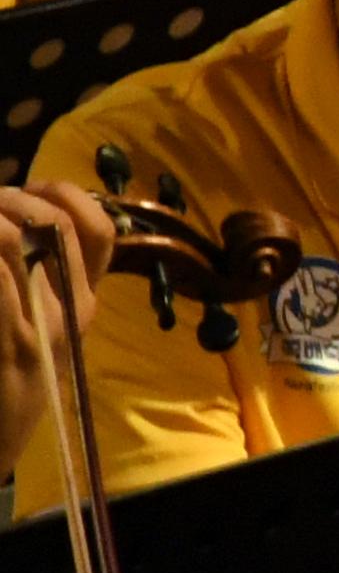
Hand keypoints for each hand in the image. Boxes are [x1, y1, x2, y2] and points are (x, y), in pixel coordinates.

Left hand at [0, 182, 109, 484]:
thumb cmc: (13, 377)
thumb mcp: (39, 322)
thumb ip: (36, 276)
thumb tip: (17, 216)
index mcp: (83, 299)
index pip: (96, 226)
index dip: (61, 195)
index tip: (24, 194)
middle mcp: (73, 308)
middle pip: (52, 222)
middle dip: (6, 200)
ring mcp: (40, 324)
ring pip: (10, 238)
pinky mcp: (13, 344)